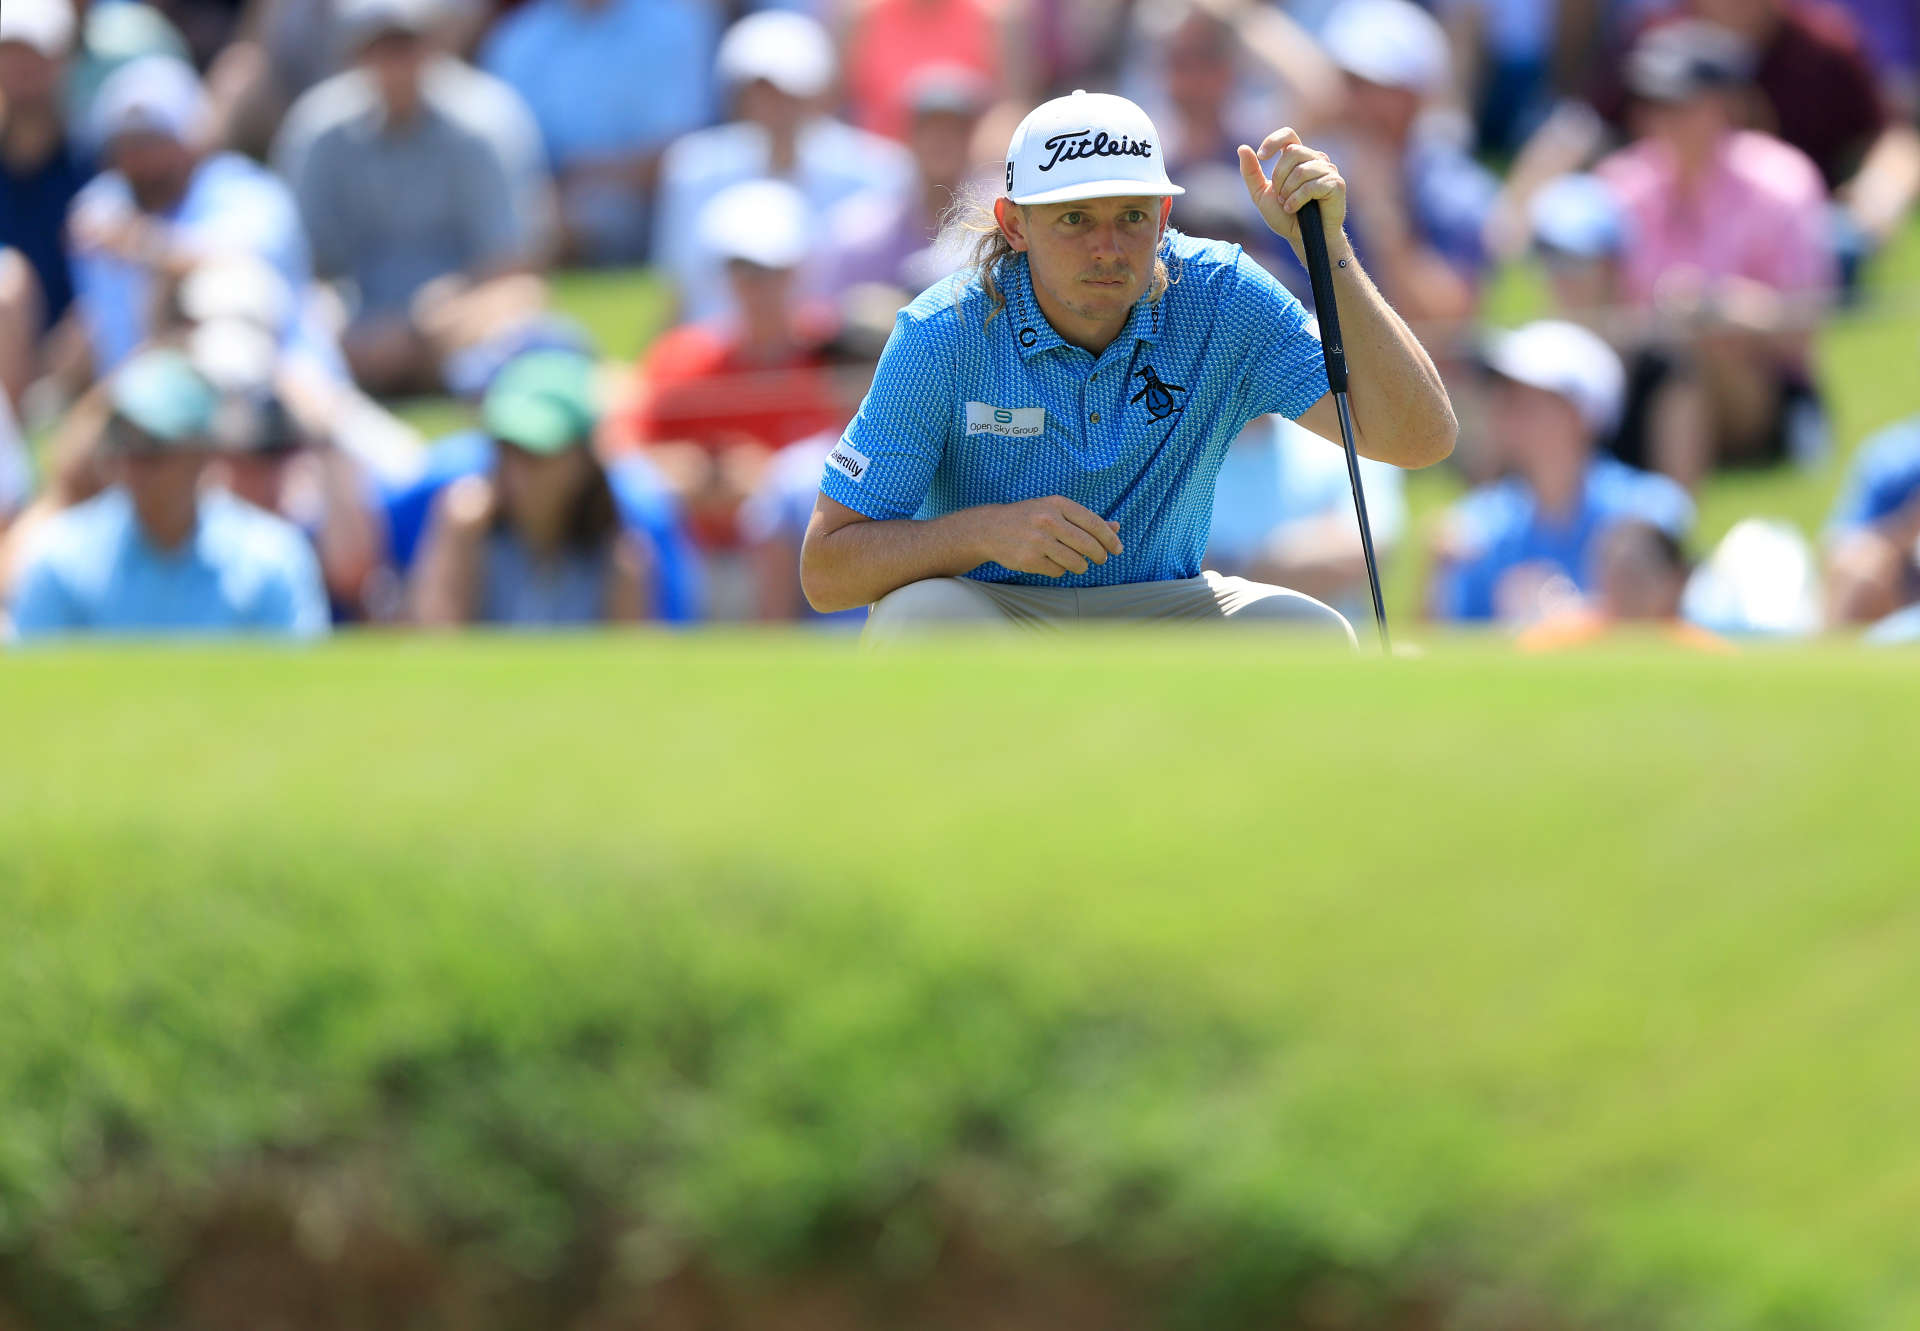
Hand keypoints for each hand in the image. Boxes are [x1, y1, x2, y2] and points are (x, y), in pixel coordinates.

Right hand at [973, 495, 1122, 577]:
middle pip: (1087, 544)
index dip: (1109, 538)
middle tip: (1101, 559)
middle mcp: (1048, 520)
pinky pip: (1058, 571)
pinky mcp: (1029, 559)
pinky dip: (1060, 570)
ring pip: (1075, 561)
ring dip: (1080, 566)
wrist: (990, 529)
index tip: (1118, 548)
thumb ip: (1085, 520)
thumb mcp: (1055, 510)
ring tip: (1078, 563)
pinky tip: (1053, 563)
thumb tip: (1116, 527)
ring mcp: (1037, 540)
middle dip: (1099, 555)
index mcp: (1057, 504)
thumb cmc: (1029, 518)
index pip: (1093, 523)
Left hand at [1237, 128, 1347, 256]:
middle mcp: (1315, 159)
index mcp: (1298, 157)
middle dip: (1279, 177)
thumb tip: (1241, 147)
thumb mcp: (1261, 194)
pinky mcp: (1336, 184)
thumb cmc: (1285, 216)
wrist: (1302, 238)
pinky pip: (1312, 186)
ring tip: (1288, 205)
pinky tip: (1295, 209)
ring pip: (1301, 170)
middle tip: (1280, 197)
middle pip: (1292, 152)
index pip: (1288, 135)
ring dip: (1288, 192)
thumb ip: (1251, 172)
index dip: (1274, 141)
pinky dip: (1297, 200)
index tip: (1261, 157)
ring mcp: (1328, 170)